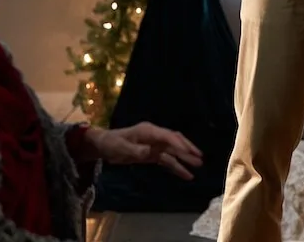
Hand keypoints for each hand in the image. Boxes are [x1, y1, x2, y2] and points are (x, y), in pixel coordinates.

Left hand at [87, 123, 202, 180]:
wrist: (104, 146)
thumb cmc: (112, 144)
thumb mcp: (121, 148)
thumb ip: (136, 150)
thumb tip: (149, 152)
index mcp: (149, 131)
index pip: (168, 137)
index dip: (178, 144)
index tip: (189, 152)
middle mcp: (155, 137)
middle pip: (175, 142)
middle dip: (187, 150)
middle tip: (200, 158)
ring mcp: (155, 146)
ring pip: (173, 152)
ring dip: (185, 159)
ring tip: (198, 166)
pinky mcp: (152, 155)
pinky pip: (167, 160)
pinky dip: (176, 166)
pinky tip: (184, 173)